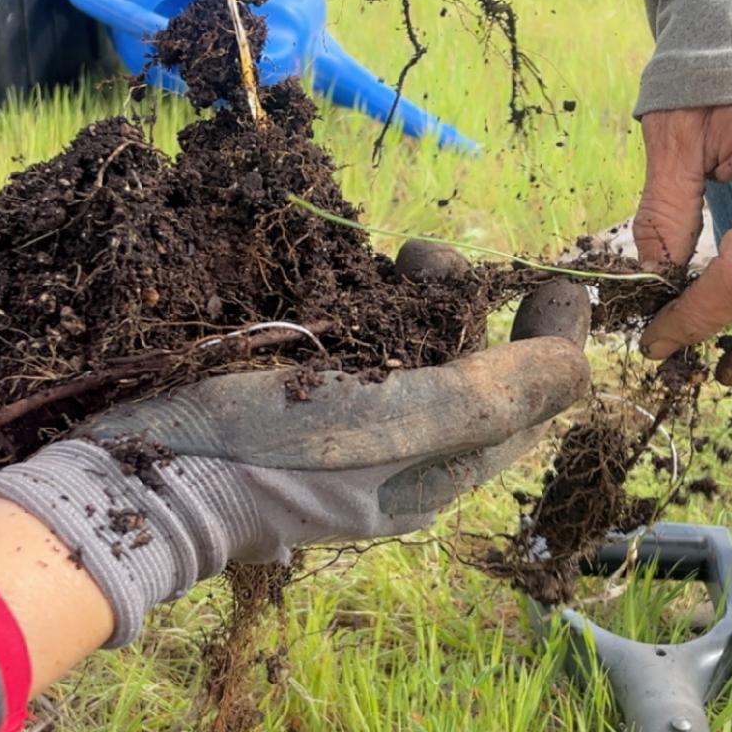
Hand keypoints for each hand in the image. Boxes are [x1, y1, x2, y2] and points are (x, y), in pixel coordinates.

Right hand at [0, 298, 590, 643]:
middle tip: (437, 259)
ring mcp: (344, 428)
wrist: (145, 475)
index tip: (559, 280)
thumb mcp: (413, 420)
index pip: (527, 405)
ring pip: (413, 350)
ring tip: (402, 256)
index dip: (552, 341)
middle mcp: (401, 454)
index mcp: (439, 473)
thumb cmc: (283, 450)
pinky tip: (349, 274)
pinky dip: (365, 303)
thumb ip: (506, 390)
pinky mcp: (291, 401)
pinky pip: (353, 347)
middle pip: (471, 372)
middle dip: (473, 305)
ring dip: (421, 295)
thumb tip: (586, 364)